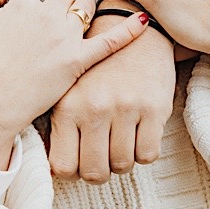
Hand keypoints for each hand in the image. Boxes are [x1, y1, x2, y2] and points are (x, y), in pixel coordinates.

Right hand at [0, 0, 146, 168]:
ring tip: (78, 21)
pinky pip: (109, 40)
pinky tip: (145, 19)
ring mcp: (64, 37)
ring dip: (83, 9)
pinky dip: (129, 29)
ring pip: (85, 6)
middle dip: (60, 0)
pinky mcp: (78, 61)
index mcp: (21, 5)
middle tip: (55, 18)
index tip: (29, 13)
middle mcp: (46, 15)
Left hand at [47, 13, 175, 183]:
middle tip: (103, 160)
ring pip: (123, 165)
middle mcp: (94, 108)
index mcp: (68, 106)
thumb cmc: (99, 71)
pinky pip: (148, 155)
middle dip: (100, 172)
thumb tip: (55, 172)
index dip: (73, 172)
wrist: (136, 36)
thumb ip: (62, 128)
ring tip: (120, 143)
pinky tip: (138, 136)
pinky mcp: (153, 108)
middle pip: (95, 172)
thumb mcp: (70, 92)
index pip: (63, 166)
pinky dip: (144, 153)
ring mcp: (125, 108)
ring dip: (122, 161)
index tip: (79, 163)